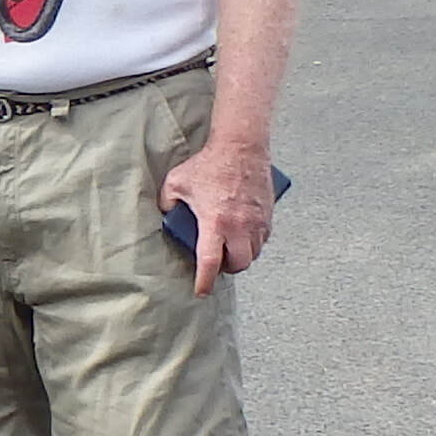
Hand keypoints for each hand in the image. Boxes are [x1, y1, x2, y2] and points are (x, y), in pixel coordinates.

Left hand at [159, 138, 276, 291]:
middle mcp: (239, 226)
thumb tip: (168, 215)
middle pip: (239, 264)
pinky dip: (254, 242)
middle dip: (227, 268)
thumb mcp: (177, 182)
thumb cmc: (210, 163)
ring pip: (254, 253)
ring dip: (242, 255)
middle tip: (217, 262)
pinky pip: (263, 238)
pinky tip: (242, 233)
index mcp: (215, 222)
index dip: (204, 281)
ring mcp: (257, 221)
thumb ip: (168, 203)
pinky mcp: (268, 214)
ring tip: (229, 247)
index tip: (201, 290)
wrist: (241, 146)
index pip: (210, 263)